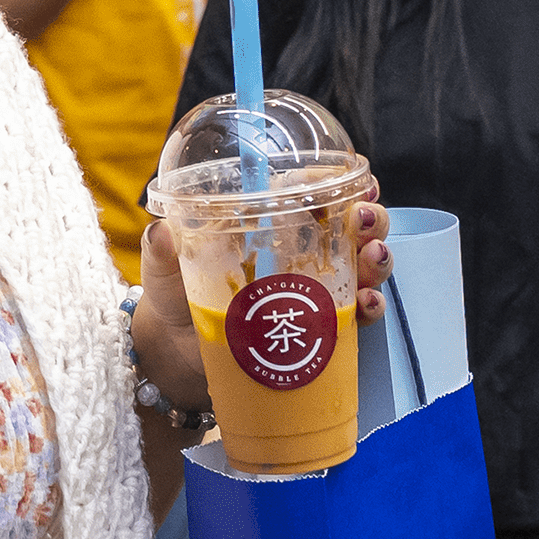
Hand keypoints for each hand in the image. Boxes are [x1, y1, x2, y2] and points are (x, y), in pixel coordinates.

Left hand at [132, 185, 392, 407]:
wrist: (174, 357)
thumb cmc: (176, 296)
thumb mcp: (166, 266)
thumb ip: (163, 248)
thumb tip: (161, 232)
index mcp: (273, 224)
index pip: (321, 194)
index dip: (346, 184)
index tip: (358, 181)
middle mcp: (304, 254)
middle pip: (356, 228)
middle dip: (373, 219)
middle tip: (365, 219)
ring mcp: (315, 293)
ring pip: (364, 268)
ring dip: (377, 260)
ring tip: (371, 258)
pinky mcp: (320, 331)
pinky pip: (357, 318)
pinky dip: (371, 309)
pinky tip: (368, 306)